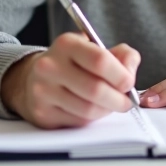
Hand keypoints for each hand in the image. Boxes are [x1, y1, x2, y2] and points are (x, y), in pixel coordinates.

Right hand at [1, 32, 139, 128]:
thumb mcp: (95, 48)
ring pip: (88, 109)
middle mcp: (50, 66)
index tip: (129, 83)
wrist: (35, 78)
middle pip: (96, 89)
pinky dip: (92, 118)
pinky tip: (92, 109)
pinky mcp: (42, 113)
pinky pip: (77, 121)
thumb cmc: (73, 63)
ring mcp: (43, 91)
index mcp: (66, 44)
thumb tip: (130, 70)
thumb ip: (121, 55)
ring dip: (106, 110)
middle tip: (126, 101)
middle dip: (118, 99)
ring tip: (110, 104)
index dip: (121, 75)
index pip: (100, 60)